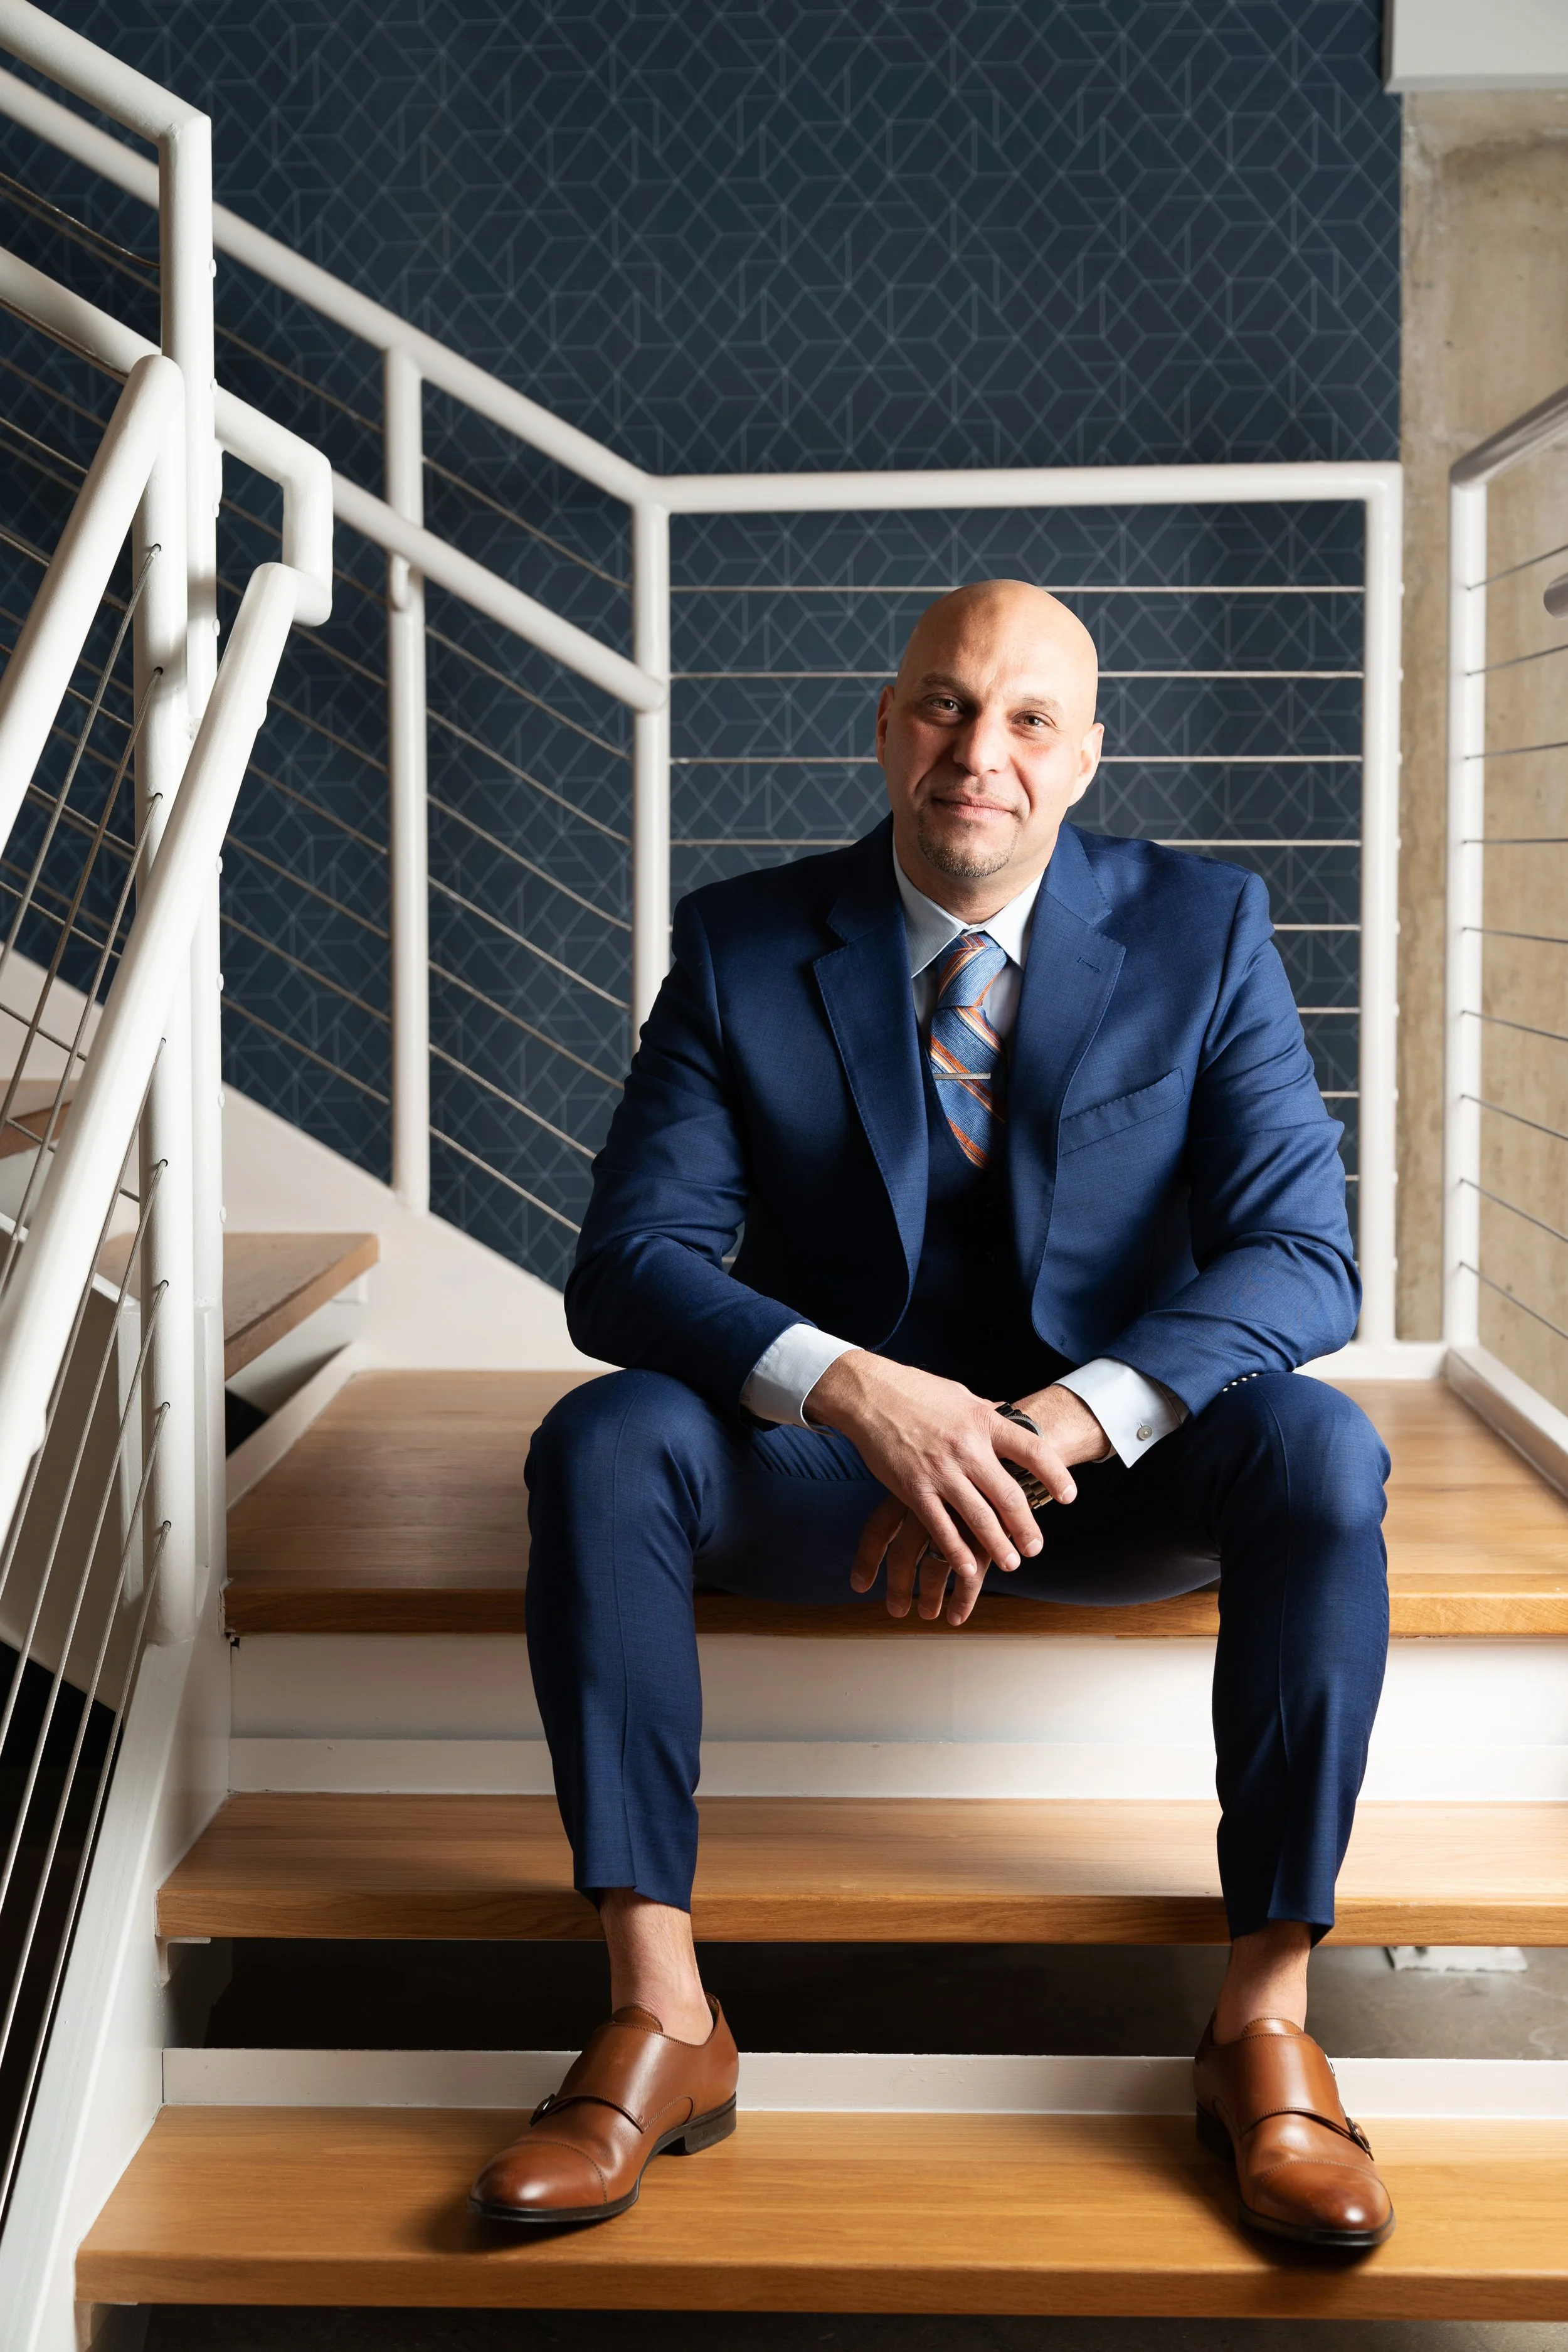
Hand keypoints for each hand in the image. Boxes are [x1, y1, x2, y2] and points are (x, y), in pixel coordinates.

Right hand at [803, 1354, 1109, 1626]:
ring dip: (998, 1546)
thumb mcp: (962, 1396)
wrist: (869, 1394)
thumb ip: (987, 1415)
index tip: (1068, 1497)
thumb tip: (1012, 1420)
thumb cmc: (918, 1393)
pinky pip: (940, 1527)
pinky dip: (956, 1551)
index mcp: (984, 1421)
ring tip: (1011, 1562)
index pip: (1033, 1450)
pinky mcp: (913, 1488)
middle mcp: (967, 1447)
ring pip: (978, 1518)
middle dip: (1026, 1527)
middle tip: (1035, 1547)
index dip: (1055, 1476)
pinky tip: (968, 1567)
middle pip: (1009, 1495)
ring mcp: (940, 1471)